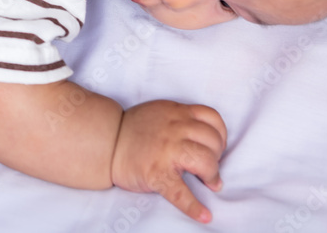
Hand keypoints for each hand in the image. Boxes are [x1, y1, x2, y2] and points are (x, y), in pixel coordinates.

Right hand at [111, 100, 227, 222]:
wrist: (106, 142)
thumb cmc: (133, 129)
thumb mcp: (161, 111)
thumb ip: (182, 118)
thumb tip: (206, 134)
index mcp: (176, 113)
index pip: (211, 118)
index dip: (220, 134)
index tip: (216, 145)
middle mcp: (175, 129)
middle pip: (212, 141)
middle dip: (217, 156)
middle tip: (209, 166)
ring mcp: (167, 152)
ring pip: (205, 161)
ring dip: (212, 175)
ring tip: (210, 182)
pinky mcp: (158, 174)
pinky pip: (181, 193)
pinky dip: (194, 207)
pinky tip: (204, 215)